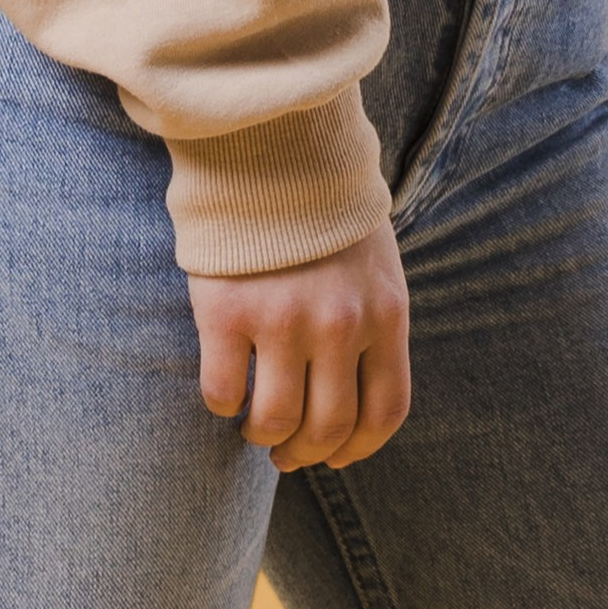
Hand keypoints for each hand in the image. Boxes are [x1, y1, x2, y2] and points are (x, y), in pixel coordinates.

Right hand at [187, 220, 411, 473]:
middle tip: (285, 453)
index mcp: (385, 314)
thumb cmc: (323, 215)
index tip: (334, 457)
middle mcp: (340, 324)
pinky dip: (222, 405)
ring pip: (275, 420)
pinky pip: (223, 391)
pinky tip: (224, 392)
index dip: (358, 450)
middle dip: (306, 452)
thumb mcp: (374, 267)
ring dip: (262, 436)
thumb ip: (372, 325)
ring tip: (253, 427)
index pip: (384, 412)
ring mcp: (283, 320)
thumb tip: (352, 396)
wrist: (270, 151)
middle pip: (329, 426)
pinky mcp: (227, 313)